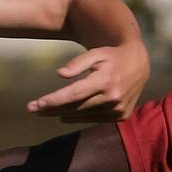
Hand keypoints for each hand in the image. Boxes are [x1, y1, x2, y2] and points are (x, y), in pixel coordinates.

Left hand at [28, 40, 149, 121]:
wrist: (139, 64)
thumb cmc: (112, 56)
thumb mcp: (96, 53)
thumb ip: (78, 63)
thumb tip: (60, 74)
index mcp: (106, 81)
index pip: (74, 94)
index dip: (54, 100)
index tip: (36, 104)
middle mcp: (112, 98)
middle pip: (75, 107)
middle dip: (52, 109)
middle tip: (32, 109)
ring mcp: (118, 109)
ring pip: (84, 115)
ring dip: (63, 114)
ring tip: (46, 112)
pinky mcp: (121, 116)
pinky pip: (94, 119)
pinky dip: (79, 117)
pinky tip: (66, 115)